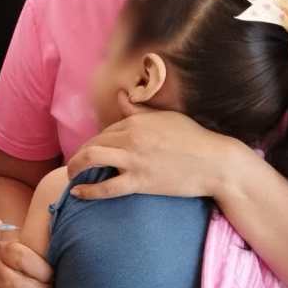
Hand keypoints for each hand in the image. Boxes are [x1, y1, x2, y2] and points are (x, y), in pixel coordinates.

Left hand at [65, 93, 232, 200]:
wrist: (215, 163)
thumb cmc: (195, 139)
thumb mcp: (166, 118)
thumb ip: (139, 111)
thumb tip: (121, 95)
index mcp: (136, 121)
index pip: (106, 130)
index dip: (99, 141)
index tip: (96, 151)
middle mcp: (131, 137)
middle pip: (94, 142)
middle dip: (82, 152)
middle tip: (78, 163)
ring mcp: (134, 160)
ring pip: (92, 158)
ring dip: (75, 165)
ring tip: (71, 173)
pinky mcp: (140, 182)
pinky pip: (106, 187)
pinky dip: (88, 191)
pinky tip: (77, 192)